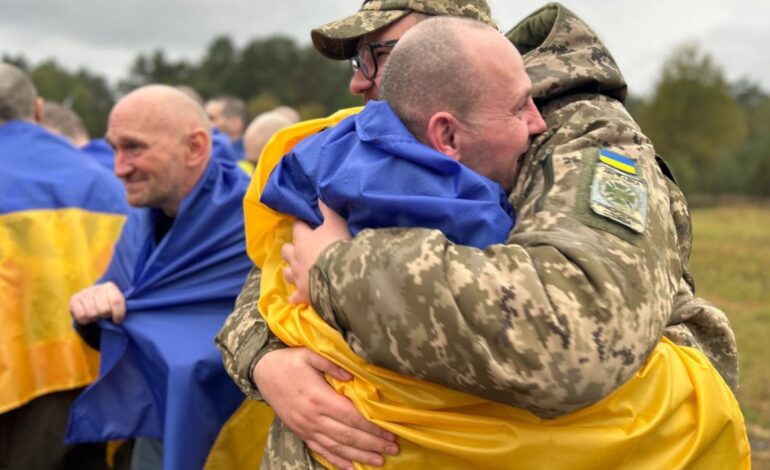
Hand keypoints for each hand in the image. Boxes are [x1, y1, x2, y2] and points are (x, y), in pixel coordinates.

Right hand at [69, 281, 125, 324]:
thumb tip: (119, 319)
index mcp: (110, 287)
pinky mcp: (74, 299)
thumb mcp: (116, 304)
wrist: (91, 303)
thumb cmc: (107, 305)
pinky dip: (85, 320)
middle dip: (105, 316)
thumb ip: (119, 307)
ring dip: (95, 318)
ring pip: (92, 313)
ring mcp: (84, 292)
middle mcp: (96, 287)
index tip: (117, 320)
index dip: (118, 314)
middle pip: (104, 309)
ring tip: (96, 315)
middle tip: (104, 315)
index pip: (116, 301)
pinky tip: (87, 316)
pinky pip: (81, 316)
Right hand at [253, 347, 397, 468]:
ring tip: (378, 461)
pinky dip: (336, 461)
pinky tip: (350, 467)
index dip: (372, 427)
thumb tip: (352, 376)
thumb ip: (332, 364)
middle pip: (348, 435)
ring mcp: (306, 427)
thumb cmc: (289, 361)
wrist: (262, 372)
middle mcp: (313, 417)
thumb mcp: (310, 354)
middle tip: (393, 449)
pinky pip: (320, 450)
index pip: (351, 417)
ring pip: (336, 446)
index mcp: (319, 398)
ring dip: (359, 455)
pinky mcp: (300, 432)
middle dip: (372, 444)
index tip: (390, 432)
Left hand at [282, 202, 350, 303]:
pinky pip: (295, 297)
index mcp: (304, 239)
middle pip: (286, 250)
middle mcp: (296, 257)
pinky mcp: (302, 294)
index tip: (304, 223)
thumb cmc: (338, 246)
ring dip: (290, 271)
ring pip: (286, 272)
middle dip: (290, 249)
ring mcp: (298, 277)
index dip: (301, 224)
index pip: (298, 227)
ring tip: (297, 271)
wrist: (340, 275)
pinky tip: (298, 297)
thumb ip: (327, 210)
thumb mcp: (336, 223)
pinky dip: (296, 297)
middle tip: (299, 248)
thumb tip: (319, 196)